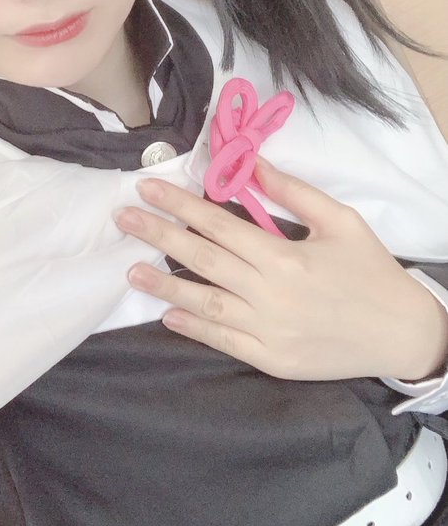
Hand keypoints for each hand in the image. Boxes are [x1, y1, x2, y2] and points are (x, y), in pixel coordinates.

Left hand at [114, 160, 447, 381]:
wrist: (401, 334)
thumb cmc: (371, 272)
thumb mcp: (340, 222)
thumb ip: (293, 193)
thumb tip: (251, 165)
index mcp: (284, 257)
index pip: (218, 224)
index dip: (179, 205)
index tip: (148, 188)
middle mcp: (269, 294)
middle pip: (202, 260)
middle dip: (158, 236)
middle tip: (124, 219)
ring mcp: (267, 331)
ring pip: (204, 305)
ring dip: (164, 287)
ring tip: (131, 270)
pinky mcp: (270, 360)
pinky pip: (222, 343)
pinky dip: (193, 329)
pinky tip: (168, 316)